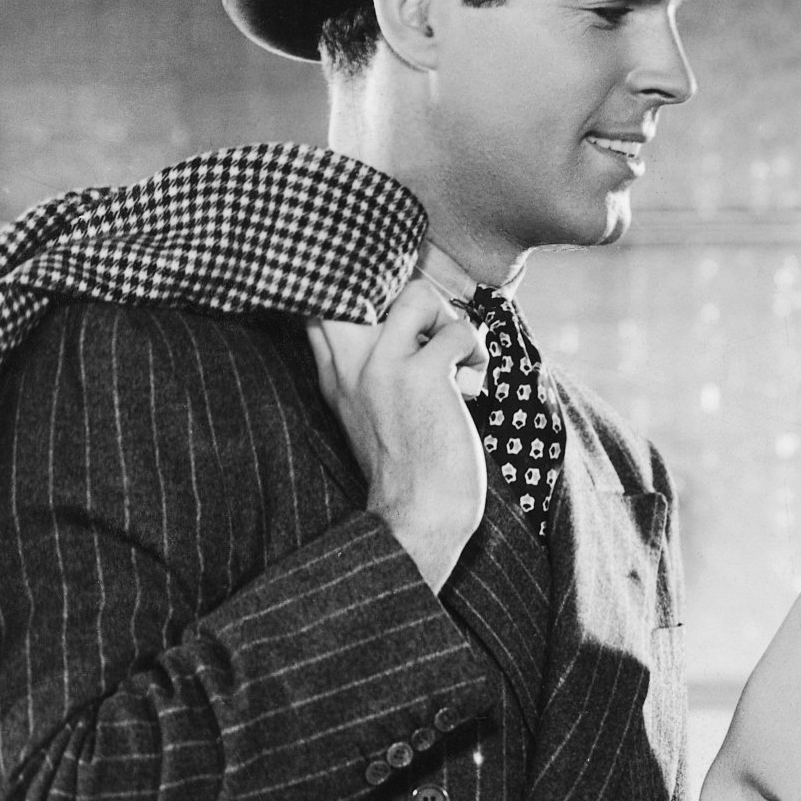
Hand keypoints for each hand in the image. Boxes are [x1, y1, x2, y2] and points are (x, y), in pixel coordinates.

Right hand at [307, 272, 488, 586]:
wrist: (418, 518)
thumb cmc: (408, 469)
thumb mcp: (370, 413)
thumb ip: (371, 369)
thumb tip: (411, 317)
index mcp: (335, 373)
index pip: (325, 299)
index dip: (360, 283)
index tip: (395, 308)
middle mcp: (351, 363)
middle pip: (362, 281)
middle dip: (405, 287)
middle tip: (427, 326)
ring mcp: (384, 367)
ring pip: (416, 292)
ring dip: (447, 317)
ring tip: (454, 353)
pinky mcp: (423, 377)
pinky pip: (457, 329)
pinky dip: (475, 350)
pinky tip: (471, 383)